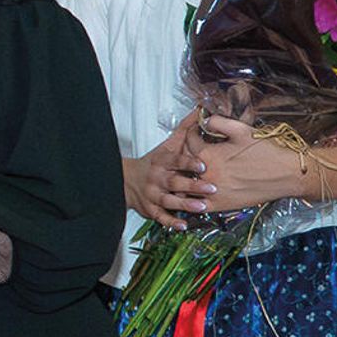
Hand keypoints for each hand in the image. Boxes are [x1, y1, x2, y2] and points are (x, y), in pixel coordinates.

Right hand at [123, 111, 215, 229]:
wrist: (125, 180)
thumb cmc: (153, 163)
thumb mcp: (167, 145)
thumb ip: (185, 130)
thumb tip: (200, 111)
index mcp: (161, 162)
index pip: (175, 161)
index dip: (188, 163)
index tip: (203, 164)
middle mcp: (155, 179)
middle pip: (174, 183)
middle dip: (192, 186)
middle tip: (211, 188)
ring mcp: (152, 195)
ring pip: (168, 201)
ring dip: (185, 205)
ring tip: (201, 207)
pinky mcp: (150, 210)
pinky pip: (160, 217)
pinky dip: (170, 222)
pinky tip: (183, 225)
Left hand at [184, 114, 302, 211]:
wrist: (289, 174)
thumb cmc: (267, 150)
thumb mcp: (241, 130)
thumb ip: (218, 123)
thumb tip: (204, 120)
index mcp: (208, 154)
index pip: (188, 142)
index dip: (191, 134)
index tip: (195, 132)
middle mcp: (206, 174)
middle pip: (184, 164)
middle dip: (186, 156)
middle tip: (193, 151)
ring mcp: (211, 192)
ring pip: (187, 185)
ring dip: (187, 177)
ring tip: (194, 171)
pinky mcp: (219, 206)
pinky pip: (196, 204)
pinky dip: (194, 198)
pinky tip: (199, 190)